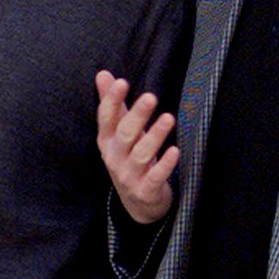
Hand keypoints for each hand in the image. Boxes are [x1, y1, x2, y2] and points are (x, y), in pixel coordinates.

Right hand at [96, 69, 177, 224]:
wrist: (138, 204)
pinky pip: (155, 177)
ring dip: (154, 136)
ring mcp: (128, 176)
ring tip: (169, 118)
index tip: (122, 83)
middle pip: (124, 134)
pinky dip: (165, 164)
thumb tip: (103, 74)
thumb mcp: (118, 134)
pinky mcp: (145, 191)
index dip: (111, 101)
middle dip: (137, 116)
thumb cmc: (130, 160)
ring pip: (140, 154)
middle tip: (151, 97)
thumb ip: (113, 105)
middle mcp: (114, 158)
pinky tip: (175, 151)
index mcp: (106, 141)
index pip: (106, 119)